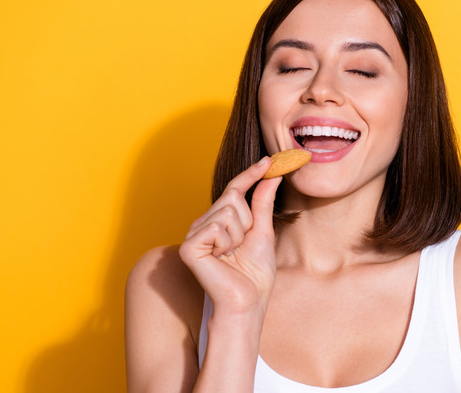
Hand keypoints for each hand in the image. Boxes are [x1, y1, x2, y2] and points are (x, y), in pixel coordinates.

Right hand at [179, 157, 281, 315]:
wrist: (248, 301)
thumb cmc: (255, 274)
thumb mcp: (263, 232)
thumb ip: (263, 203)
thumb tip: (272, 175)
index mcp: (219, 221)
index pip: (234, 189)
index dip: (251, 174)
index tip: (270, 160)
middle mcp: (203, 224)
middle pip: (232, 197)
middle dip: (248, 220)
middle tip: (244, 245)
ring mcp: (193, 234)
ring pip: (226, 211)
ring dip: (238, 234)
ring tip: (233, 255)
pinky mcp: (188, 246)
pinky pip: (216, 226)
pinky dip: (227, 243)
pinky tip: (222, 259)